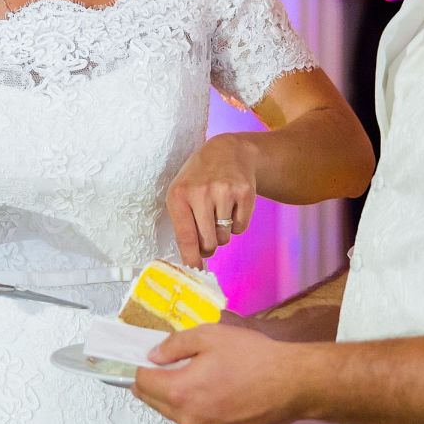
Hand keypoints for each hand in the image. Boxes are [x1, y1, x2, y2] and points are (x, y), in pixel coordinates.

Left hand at [131, 320, 311, 423]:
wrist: (293, 384)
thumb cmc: (252, 356)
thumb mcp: (209, 336)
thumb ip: (174, 345)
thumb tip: (152, 357)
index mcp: (181, 392)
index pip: (142, 383)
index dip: (139, 368)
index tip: (144, 360)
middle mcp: (188, 419)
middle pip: (154, 402)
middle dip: (153, 385)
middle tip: (163, 367)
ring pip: (176, 416)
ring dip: (176, 399)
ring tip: (193, 380)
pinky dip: (197, 412)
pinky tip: (213, 396)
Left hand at [165, 134, 256, 261]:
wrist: (228, 151)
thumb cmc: (198, 179)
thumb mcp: (181, 193)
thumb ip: (182, 224)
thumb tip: (190, 261)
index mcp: (179, 195)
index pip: (185, 236)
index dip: (191, 258)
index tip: (194, 271)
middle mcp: (201, 192)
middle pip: (208, 242)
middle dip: (208, 245)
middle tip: (207, 233)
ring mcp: (224, 191)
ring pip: (225, 237)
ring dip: (222, 233)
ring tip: (218, 212)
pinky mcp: (245, 192)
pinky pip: (240, 228)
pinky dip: (236, 224)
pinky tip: (232, 206)